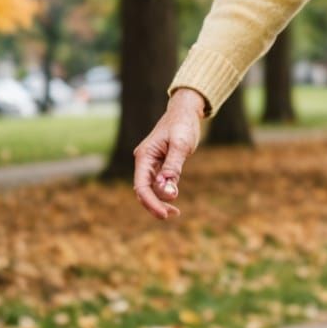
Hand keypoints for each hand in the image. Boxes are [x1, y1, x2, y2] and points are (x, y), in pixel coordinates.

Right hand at [132, 89, 205, 220]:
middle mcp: (144, 161)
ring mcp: (150, 163)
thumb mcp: (180, 145)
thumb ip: (173, 167)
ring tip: (176, 212)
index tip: (164, 214)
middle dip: (155, 204)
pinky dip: (164, 192)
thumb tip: (167, 190)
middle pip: (143, 190)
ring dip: (160, 200)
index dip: (151, 202)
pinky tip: (173, 199)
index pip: (141, 185)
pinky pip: (157, 183)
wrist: (185, 112)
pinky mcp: (159, 164)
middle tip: (172, 215)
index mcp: (144, 155)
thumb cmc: (183, 125)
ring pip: (150, 188)